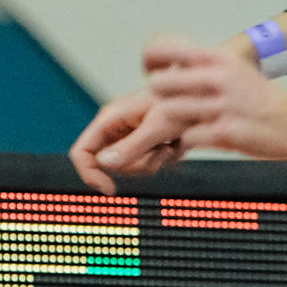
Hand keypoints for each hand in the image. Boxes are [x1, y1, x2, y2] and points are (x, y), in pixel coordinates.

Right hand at [67, 83, 206, 193]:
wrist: (205, 96)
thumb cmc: (182, 102)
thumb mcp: (157, 128)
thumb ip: (130, 147)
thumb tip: (104, 163)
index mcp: (110, 119)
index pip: (81, 153)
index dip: (90, 174)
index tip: (110, 190)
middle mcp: (117, 127)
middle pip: (110, 166)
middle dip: (138, 165)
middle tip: (161, 150)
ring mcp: (131, 135)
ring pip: (131, 167)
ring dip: (155, 161)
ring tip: (172, 143)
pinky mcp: (147, 141)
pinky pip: (148, 163)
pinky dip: (165, 158)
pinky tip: (177, 142)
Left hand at [138, 32, 286, 164]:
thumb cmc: (260, 100)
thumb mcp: (234, 70)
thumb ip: (203, 67)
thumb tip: (168, 67)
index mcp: (218, 58)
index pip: (163, 51)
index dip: (149, 64)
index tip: (150, 75)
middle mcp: (218, 78)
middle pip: (159, 84)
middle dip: (157, 100)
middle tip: (165, 109)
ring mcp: (222, 106)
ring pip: (169, 113)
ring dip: (169, 124)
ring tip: (181, 126)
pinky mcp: (225, 133)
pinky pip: (187, 138)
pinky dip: (186, 143)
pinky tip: (198, 141)